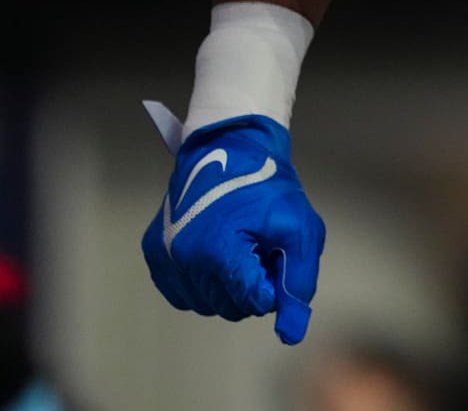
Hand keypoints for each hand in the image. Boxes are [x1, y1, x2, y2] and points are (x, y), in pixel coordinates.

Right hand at [141, 112, 324, 343]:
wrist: (228, 149)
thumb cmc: (268, 188)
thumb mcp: (300, 229)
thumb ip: (298, 282)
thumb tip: (290, 333)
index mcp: (218, 251)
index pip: (251, 301)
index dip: (272, 286)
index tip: (276, 260)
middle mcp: (182, 258)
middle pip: (229, 307)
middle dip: (253, 287)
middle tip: (262, 250)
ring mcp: (163, 257)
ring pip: (206, 304)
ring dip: (229, 288)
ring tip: (241, 249)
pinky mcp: (153, 253)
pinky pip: (183, 294)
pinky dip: (204, 285)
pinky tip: (218, 258)